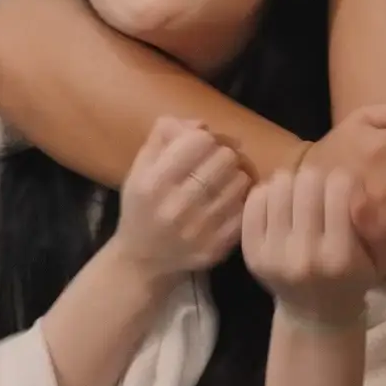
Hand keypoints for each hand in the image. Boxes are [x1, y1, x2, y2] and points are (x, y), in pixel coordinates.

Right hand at [109, 117, 252, 281]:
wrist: (143, 260)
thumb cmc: (142, 207)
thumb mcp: (140, 169)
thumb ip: (164, 137)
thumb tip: (201, 124)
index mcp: (153, 183)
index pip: (199, 140)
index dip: (203, 137)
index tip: (200, 146)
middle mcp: (176, 206)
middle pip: (224, 158)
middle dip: (222, 155)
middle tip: (216, 163)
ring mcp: (200, 229)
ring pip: (240, 181)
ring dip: (235, 176)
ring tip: (223, 181)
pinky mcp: (218, 246)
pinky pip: (246, 208)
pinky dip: (241, 200)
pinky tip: (229, 201)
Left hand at [242, 167, 375, 325]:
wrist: (314, 313)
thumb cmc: (353, 278)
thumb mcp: (381, 258)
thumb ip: (379, 226)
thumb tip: (359, 194)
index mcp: (340, 257)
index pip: (340, 187)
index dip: (346, 182)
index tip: (347, 192)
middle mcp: (304, 255)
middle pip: (308, 180)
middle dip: (320, 180)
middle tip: (322, 194)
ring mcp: (272, 253)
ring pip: (280, 184)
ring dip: (294, 184)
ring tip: (301, 198)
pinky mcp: (250, 251)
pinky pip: (255, 199)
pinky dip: (269, 194)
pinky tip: (281, 206)